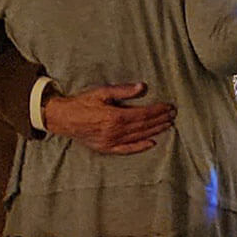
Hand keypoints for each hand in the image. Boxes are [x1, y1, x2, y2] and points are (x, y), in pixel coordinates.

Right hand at [41, 82, 175, 154]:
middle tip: (173, 115)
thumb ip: (123, 90)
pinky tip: (152, 143)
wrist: (63, 118)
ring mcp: (111, 142)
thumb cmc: (82, 102)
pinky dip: (140, 147)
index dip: (158, 111)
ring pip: (139, 137)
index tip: (169, 106)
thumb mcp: (102, 92)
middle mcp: (115, 131)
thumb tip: (143, 87)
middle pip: (144, 126)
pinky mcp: (106, 148)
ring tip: (168, 125)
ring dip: (155, 131)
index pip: (144, 114)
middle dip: (160, 120)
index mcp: (115, 117)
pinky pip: (127, 149)